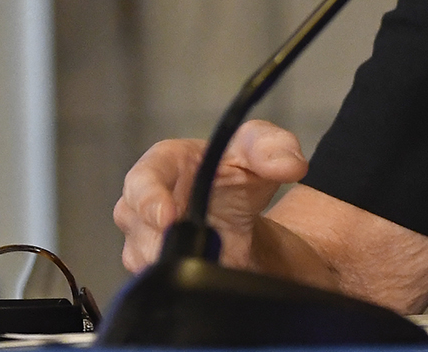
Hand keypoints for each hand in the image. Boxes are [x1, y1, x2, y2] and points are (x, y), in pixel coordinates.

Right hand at [114, 120, 308, 272]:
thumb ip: (275, 148)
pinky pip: (159, 280)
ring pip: (145, 258)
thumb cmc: (238, 170)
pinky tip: (211, 267)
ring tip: (213, 253)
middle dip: (162, 238)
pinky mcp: (153, 265)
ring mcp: (143, 237)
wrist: (242, 209)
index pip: (142, 179)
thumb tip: (290, 165)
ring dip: (177, 260)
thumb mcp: (261, 148)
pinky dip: (184, 279)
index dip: (149, 198)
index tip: (168, 217)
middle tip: (197, 243)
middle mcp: (143, 202)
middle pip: (137, 224)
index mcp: (163, 164)